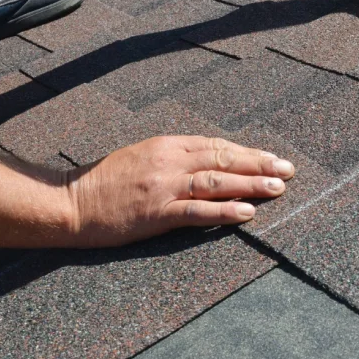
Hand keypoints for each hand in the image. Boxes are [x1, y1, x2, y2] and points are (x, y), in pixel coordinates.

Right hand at [64, 135, 294, 247]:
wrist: (70, 202)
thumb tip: (212, 162)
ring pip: (216, 182)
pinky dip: (225, 212)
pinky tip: (247, 213)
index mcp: (167, 145)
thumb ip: (175, 157)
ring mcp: (163, 187)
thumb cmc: (106, 182)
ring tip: (278, 189)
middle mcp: (169, 161)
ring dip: (251, 185)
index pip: (216, 145)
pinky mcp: (156, 213)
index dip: (248, 152)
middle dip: (259, 165)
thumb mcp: (143, 156)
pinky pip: (197, 211)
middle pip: (223, 159)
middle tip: (288, 170)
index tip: (273, 158)